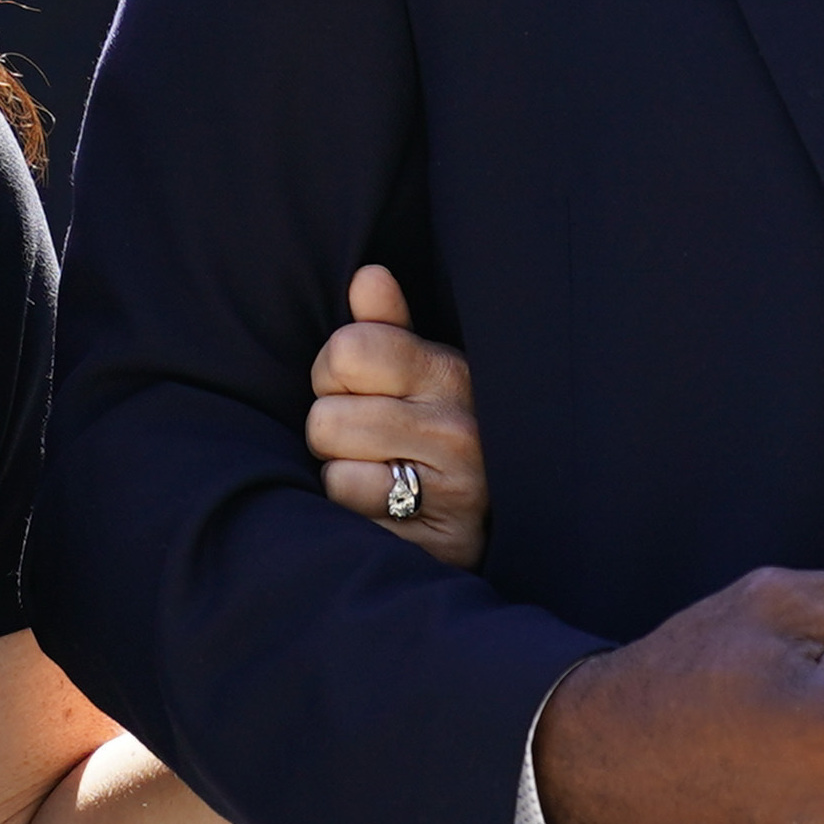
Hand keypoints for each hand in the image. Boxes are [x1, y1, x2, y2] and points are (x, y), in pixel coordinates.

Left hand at [306, 262, 485, 566]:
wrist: (496, 517)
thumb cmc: (438, 429)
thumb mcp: (422, 370)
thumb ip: (386, 327)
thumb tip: (368, 276)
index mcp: (451, 373)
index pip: (347, 351)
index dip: (334, 372)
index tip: (357, 388)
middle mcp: (459, 432)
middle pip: (327, 420)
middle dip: (334, 432)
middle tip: (369, 441)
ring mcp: (453, 494)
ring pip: (336, 477)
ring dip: (344, 480)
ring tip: (380, 476)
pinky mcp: (438, 547)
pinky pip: (354, 525)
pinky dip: (357, 522)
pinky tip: (387, 513)